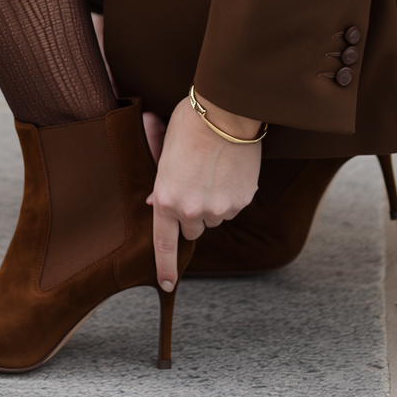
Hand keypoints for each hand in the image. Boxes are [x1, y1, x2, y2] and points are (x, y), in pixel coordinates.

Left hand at [147, 92, 261, 291]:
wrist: (226, 112)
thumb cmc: (190, 125)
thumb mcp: (166, 153)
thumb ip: (161, 184)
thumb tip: (155, 204)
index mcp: (166, 199)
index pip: (164, 244)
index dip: (164, 267)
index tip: (167, 283)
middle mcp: (192, 211)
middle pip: (192, 230)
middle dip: (192, 216)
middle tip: (194, 185)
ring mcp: (219, 209)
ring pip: (214, 218)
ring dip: (212, 204)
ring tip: (212, 171)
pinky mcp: (241, 201)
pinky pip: (233, 207)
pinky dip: (230, 196)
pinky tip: (228, 171)